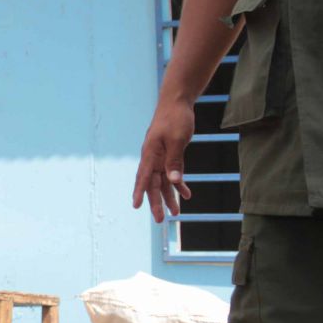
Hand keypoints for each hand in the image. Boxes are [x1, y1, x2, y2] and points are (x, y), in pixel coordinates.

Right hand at [132, 98, 196, 220]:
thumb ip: (174, 161)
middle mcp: (153, 157)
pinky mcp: (171, 154)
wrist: (177, 102)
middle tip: (160, 220)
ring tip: (176, 213)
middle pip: (153, 184)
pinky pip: (173, 173)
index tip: (136, 206)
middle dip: (156, 202)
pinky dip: (179, 184)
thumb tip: (173, 181)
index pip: (144, 177)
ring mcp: (161, 156)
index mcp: (151, 153)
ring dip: (169, 197)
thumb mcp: (177, 140)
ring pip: (164, 181)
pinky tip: (186, 194)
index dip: (140, 192)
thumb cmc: (176, 118)